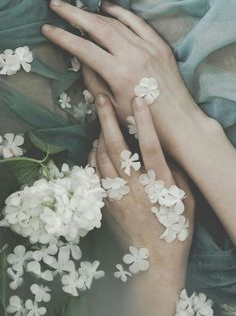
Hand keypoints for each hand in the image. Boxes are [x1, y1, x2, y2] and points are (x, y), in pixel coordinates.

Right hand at [42, 0, 208, 156]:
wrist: (177, 120)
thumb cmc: (141, 120)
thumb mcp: (112, 105)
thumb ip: (94, 79)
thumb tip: (81, 58)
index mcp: (119, 73)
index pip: (84, 49)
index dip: (63, 38)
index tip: (47, 29)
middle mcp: (134, 55)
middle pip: (98, 27)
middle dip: (73, 14)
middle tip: (55, 4)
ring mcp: (149, 47)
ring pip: (117, 22)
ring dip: (94, 12)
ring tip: (77, 7)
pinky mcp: (160, 45)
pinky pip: (138, 22)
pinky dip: (121, 12)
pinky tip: (107, 7)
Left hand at [89, 93, 194, 281]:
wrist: (154, 262)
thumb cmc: (174, 230)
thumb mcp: (186, 201)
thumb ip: (175, 174)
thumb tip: (164, 152)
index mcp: (159, 184)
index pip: (149, 145)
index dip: (143, 120)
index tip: (138, 99)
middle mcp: (135, 186)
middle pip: (116, 147)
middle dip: (106, 118)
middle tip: (100, 98)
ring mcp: (116, 195)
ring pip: (100, 157)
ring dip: (99, 135)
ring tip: (100, 119)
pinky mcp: (105, 204)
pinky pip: (94, 174)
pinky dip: (93, 156)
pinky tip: (96, 147)